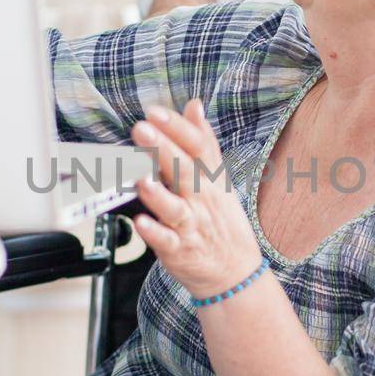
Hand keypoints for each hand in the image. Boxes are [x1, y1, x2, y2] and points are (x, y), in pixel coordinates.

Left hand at [130, 100, 262, 295]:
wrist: (234, 270)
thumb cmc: (219, 218)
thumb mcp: (217, 176)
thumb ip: (203, 141)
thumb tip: (194, 105)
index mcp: (209, 177)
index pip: (197, 147)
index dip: (177, 128)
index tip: (155, 111)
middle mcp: (201, 198)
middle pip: (184, 171)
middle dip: (163, 149)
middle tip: (141, 129)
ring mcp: (191, 225)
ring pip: (175, 207)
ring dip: (158, 193)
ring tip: (141, 178)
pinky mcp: (179, 250)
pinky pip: (167, 241)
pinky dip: (154, 233)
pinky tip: (141, 223)